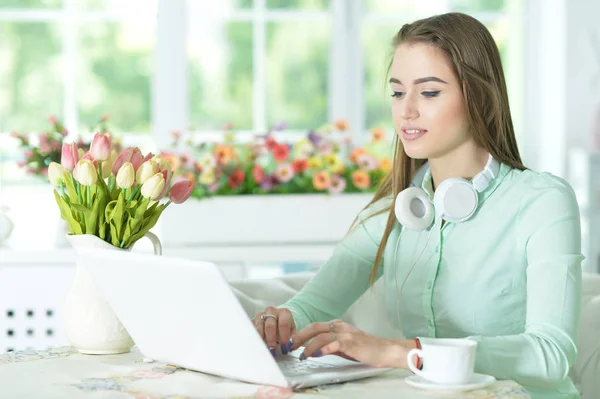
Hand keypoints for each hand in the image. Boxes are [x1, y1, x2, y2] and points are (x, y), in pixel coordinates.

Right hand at [252, 306, 295, 355]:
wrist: (278, 324)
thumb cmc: (286, 329)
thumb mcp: (294, 333)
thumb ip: (296, 338)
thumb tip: (291, 344)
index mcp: (284, 313)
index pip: (284, 323)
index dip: (284, 335)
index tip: (284, 346)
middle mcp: (272, 312)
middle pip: (270, 325)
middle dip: (271, 339)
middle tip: (273, 350)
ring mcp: (261, 315)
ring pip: (259, 326)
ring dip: (261, 339)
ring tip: (264, 348)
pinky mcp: (253, 321)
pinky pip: (251, 328)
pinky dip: (253, 337)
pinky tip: (256, 345)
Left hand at [290, 319, 412, 367]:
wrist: (385, 350)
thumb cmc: (365, 349)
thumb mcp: (344, 346)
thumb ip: (329, 345)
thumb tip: (312, 350)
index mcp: (337, 326)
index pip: (314, 326)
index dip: (300, 334)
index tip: (290, 342)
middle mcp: (340, 327)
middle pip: (314, 327)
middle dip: (299, 336)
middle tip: (288, 346)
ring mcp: (346, 333)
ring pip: (321, 335)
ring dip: (308, 345)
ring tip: (301, 355)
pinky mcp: (351, 342)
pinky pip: (334, 343)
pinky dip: (323, 348)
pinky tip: (316, 354)